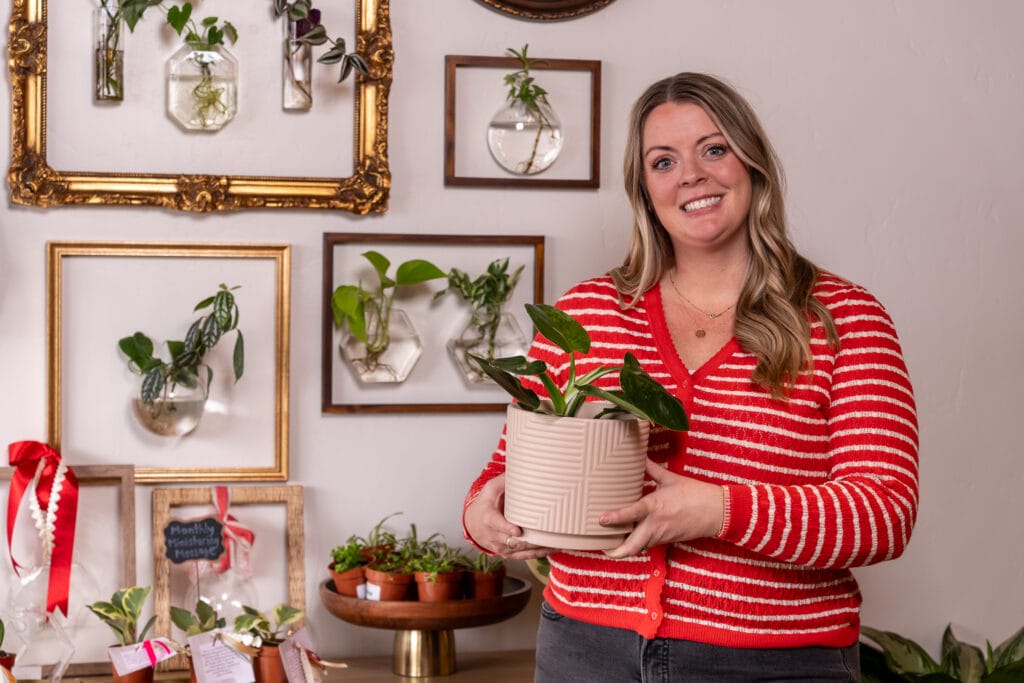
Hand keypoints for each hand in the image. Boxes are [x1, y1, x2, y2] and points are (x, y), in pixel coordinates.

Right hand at [464, 474, 555, 559]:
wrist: (474, 525)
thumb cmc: (485, 505)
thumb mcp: (490, 490)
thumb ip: (504, 481)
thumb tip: (521, 468)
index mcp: (490, 519)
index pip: (498, 526)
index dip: (507, 529)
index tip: (517, 530)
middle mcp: (495, 536)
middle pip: (514, 542)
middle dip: (532, 540)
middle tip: (550, 536)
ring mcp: (501, 547)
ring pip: (522, 551)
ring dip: (540, 548)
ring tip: (558, 542)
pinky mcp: (508, 553)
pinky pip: (524, 556)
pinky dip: (538, 553)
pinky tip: (552, 548)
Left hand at [601, 459, 724, 558]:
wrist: (716, 512)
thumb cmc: (694, 494)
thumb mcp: (671, 479)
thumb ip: (651, 469)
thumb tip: (639, 455)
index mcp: (655, 506)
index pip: (631, 513)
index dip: (615, 518)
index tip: (601, 519)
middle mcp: (655, 524)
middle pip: (632, 546)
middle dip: (616, 551)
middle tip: (603, 547)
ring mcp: (661, 535)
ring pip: (639, 547)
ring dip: (626, 546)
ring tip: (610, 541)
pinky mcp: (667, 540)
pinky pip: (648, 544)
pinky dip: (638, 543)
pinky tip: (631, 537)